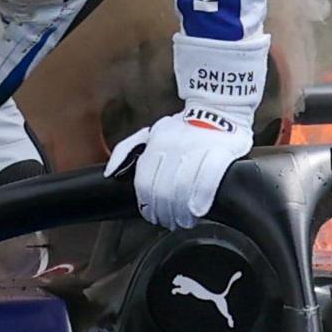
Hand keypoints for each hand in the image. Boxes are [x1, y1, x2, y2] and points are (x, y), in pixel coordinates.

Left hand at [103, 106, 252, 229]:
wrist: (220, 109)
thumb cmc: (183, 128)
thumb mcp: (150, 133)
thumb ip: (126, 150)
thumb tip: (110, 173)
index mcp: (156, 141)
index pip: (144, 182)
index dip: (146, 205)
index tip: (152, 216)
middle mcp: (175, 144)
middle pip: (163, 190)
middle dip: (164, 213)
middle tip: (168, 222)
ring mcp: (198, 147)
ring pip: (183, 188)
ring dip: (182, 212)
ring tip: (183, 221)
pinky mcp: (221, 151)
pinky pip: (208, 181)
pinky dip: (200, 200)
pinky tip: (197, 211)